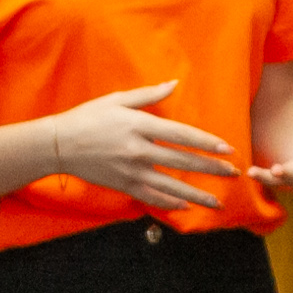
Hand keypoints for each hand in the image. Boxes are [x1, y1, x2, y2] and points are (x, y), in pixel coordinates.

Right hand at [48, 80, 240, 212]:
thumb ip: (149, 95)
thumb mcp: (118, 100)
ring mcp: (130, 171)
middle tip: (234, 173)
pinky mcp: (122, 185)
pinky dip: (170, 204)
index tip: (228, 149)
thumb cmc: (88, 117)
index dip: (207, 143)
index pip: (182, 135)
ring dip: (197, 194)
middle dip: (211, 169)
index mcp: (139, 125)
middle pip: (182, 161)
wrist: (58, 144)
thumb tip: (174, 84)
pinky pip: (151, 197)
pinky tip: (186, 208)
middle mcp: (138, 150)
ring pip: (171, 185)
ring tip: (218, 201)